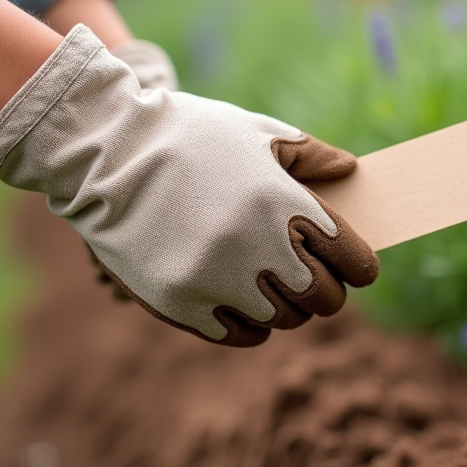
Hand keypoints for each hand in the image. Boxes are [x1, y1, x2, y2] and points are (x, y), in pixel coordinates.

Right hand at [0, 25, 378, 345]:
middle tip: (318, 283)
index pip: (352, 259)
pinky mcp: (181, 304)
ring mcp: (218, 280)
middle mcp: (259, 247)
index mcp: (286, 203)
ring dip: (287, 308)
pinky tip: (245, 303)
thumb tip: (351, 172)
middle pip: (323, 298)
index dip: (361, 267)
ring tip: (276, 290)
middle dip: (328, 292)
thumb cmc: (189, 135)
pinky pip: (239, 335)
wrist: (105, 149)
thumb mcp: (257, 132)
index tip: (357, 268)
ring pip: (283, 320)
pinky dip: (251, 326)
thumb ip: (311, 156)